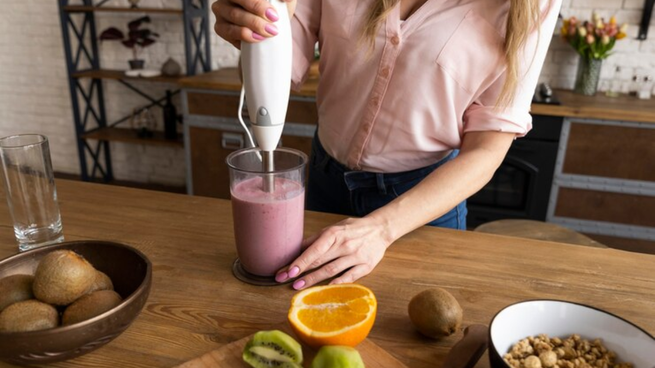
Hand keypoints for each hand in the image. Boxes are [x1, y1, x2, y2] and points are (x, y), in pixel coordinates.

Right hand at [212, 0, 296, 47]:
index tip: (275, 16)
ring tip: (268, 34)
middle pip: (239, 2)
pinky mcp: (220, 27)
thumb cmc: (276, 8)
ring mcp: (221, 10)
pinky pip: (229, 32)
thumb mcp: (283, 1)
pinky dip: (244, 36)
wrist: (272, 25)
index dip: (258, 5)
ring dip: (253, 27)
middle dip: (257, 18)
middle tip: (273, 29)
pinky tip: (257, 39)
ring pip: (234, 16)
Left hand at [276, 216, 393, 289]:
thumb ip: (316, 240)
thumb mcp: (333, 229)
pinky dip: (337, 283)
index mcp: (334, 234)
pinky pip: (350, 277)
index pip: (313, 250)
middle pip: (319, 261)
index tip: (286, 271)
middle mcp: (344, 245)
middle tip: (284, 280)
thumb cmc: (352, 229)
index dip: (299, 262)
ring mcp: (356, 256)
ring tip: (298, 287)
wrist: (380, 229)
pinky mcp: (366, 266)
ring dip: (314, 280)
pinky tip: (326, 289)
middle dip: (301, 272)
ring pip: (332, 270)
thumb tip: (296, 249)